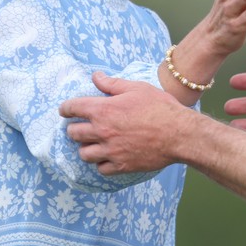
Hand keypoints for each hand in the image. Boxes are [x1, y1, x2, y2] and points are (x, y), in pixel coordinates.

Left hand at [60, 72, 186, 172]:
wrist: (179, 134)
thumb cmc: (160, 107)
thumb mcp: (137, 88)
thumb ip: (112, 84)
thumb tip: (96, 76)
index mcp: (103, 110)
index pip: (72, 108)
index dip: (65, 108)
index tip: (65, 110)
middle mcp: (102, 131)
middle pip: (73, 133)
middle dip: (74, 128)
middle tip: (80, 127)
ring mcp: (111, 151)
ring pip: (84, 154)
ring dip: (86, 148)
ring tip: (92, 144)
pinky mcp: (121, 165)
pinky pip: (101, 169)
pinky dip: (101, 163)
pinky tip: (107, 157)